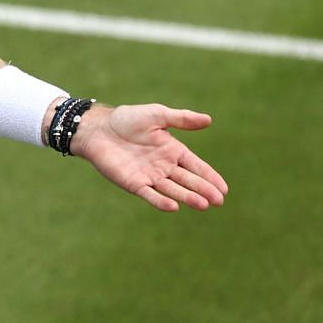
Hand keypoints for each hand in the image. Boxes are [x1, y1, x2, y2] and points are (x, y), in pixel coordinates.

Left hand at [71, 103, 227, 211]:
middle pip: (188, 181)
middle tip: (218, 201)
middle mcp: (164, 166)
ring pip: (172, 189)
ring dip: (187, 197)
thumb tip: (209, 120)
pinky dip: (160, 201)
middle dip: (203, 190)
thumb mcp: (157, 115)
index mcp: (172, 150)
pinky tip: (173, 207)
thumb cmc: (127, 120)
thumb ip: (181, 119)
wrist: (98, 128)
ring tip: (203, 205)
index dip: (210, 177)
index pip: (196, 166)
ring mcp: (149, 176)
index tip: (224, 189)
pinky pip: (149, 194)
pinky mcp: (133, 183)